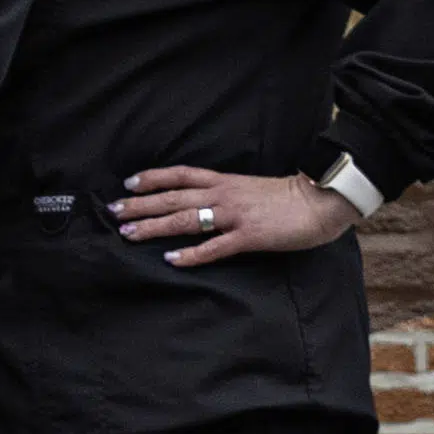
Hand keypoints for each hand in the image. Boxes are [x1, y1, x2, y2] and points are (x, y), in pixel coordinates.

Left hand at [115, 163, 356, 266]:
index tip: (128, 183)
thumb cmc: (287, 197)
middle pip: (173, 197)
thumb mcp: (249, 188)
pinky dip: (191, 253)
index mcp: (224, 182)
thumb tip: (203, 202)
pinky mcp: (248, 236)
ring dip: (155, 226)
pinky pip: (214, 247)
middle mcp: (223, 195)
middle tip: (113, 211)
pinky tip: (171, 259)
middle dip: (141, 204)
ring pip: (186, 219)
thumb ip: (225, 194)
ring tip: (129, 233)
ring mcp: (234, 216)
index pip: (180, 174)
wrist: (320, 201)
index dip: (153, 178)